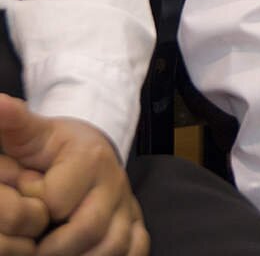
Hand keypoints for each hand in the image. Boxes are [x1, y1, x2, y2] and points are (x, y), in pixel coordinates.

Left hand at [0, 98, 146, 255]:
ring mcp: (128, 206)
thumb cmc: (56, 148)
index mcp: (89, 159)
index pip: (57, 201)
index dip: (33, 213)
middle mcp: (115, 183)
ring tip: (53, 251)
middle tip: (32, 246)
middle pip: (87, 230)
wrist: (92, 149)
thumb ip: (15, 123)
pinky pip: (137, 249)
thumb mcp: (33, 133)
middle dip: (53, 248)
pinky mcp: (137, 223)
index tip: (25, 209)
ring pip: (114, 246)